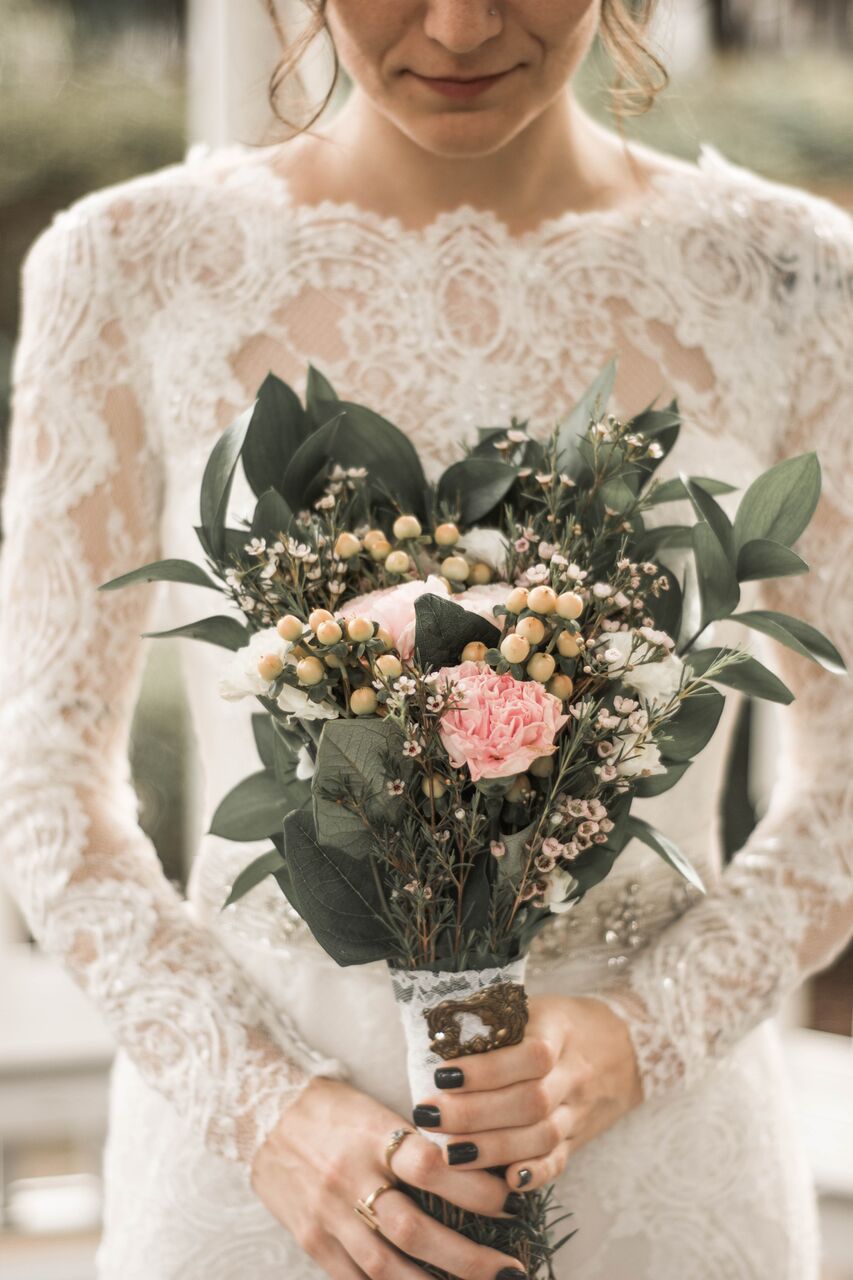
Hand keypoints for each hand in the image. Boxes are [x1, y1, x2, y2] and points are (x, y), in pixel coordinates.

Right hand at [251, 1075, 529, 1279]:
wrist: (261, 1113)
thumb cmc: (331, 1108)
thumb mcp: (375, 1110)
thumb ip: (414, 1144)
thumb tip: (474, 1171)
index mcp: (372, 1136)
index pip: (428, 1165)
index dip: (472, 1187)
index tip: (508, 1200)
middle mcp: (350, 1178)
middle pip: (413, 1229)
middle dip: (467, 1258)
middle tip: (510, 1270)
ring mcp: (328, 1216)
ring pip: (387, 1267)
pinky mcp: (312, 1241)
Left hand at [412, 995, 642, 1191]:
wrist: (624, 1043)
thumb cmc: (559, 1023)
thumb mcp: (532, 1007)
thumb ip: (495, 1022)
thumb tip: (437, 1038)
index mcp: (560, 1032)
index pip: (528, 1055)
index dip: (484, 1070)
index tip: (441, 1075)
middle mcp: (574, 1074)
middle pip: (530, 1102)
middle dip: (475, 1114)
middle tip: (430, 1116)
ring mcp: (579, 1110)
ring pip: (542, 1137)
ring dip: (493, 1149)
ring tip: (450, 1154)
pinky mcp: (579, 1137)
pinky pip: (561, 1161)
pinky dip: (535, 1175)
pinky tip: (507, 1183)